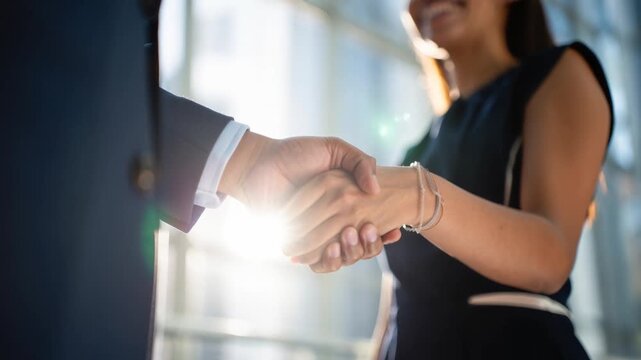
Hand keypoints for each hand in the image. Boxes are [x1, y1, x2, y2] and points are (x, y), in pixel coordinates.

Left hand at [218, 131, 398, 267]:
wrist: (260, 164)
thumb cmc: (297, 153)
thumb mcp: (334, 148)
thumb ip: (359, 162)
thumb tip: (376, 189)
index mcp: (345, 202)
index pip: (370, 223)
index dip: (382, 231)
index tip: (393, 230)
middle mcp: (332, 221)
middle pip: (359, 245)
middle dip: (368, 244)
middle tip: (369, 231)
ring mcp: (315, 234)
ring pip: (341, 257)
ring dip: (350, 253)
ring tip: (349, 236)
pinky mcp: (298, 243)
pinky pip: (318, 261)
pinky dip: (328, 260)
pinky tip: (333, 248)